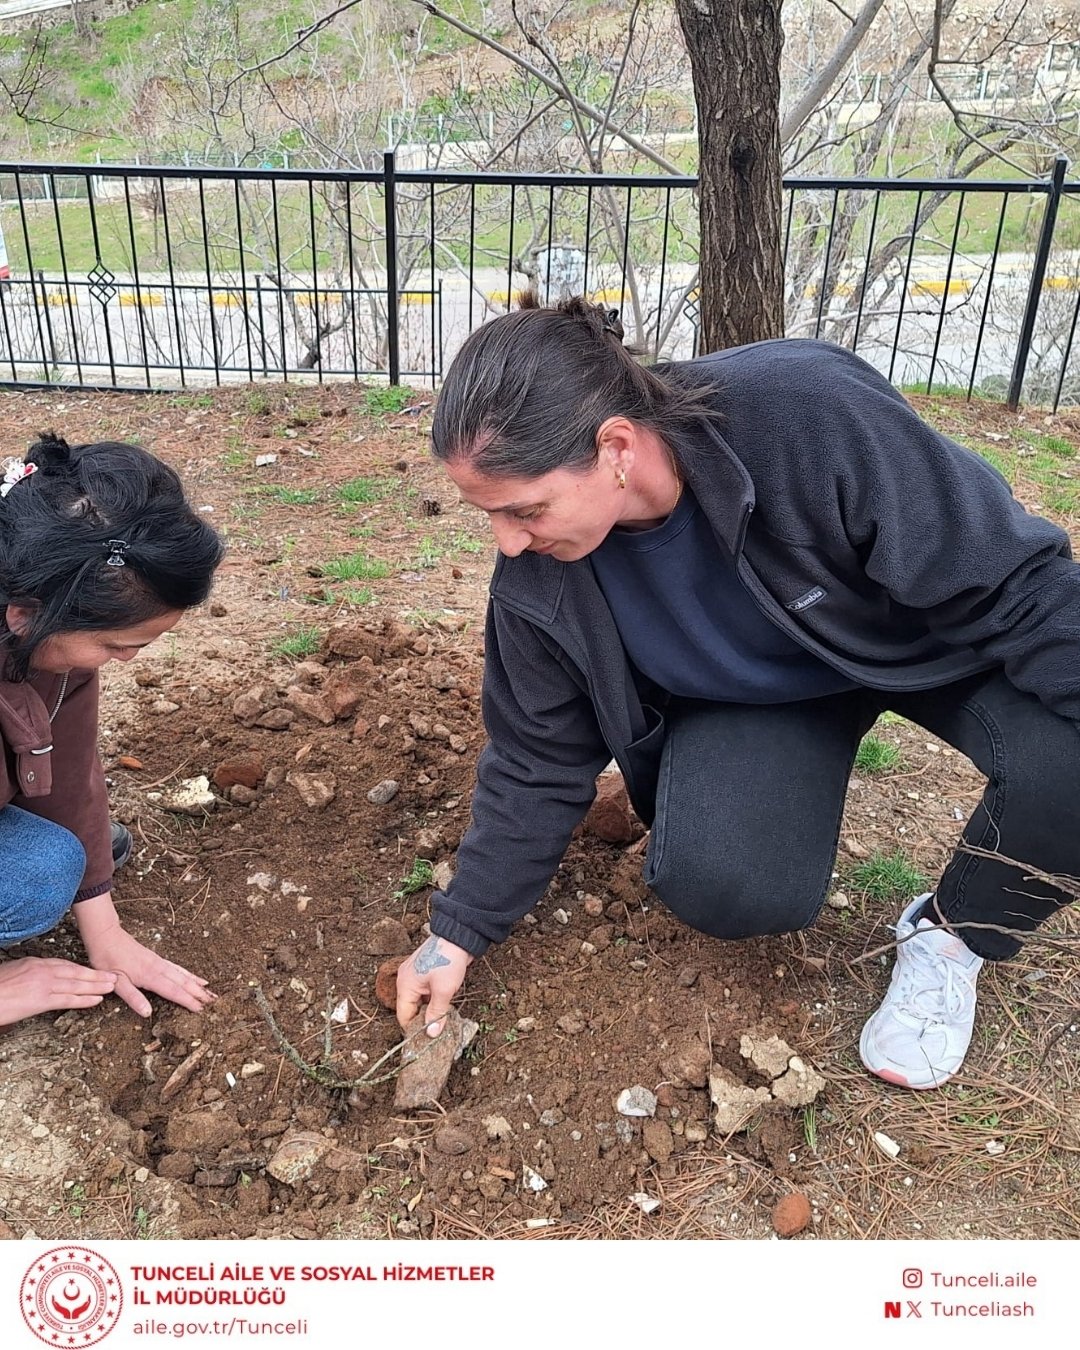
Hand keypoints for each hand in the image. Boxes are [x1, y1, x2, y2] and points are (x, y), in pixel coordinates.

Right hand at [0, 956, 118, 1027]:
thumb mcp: (12, 973)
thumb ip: (28, 974)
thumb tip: (37, 979)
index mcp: (35, 963)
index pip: (64, 964)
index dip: (82, 969)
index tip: (95, 971)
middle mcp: (42, 970)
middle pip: (75, 971)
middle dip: (95, 974)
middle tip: (113, 975)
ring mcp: (42, 984)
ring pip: (76, 984)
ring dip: (96, 985)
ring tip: (111, 986)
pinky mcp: (40, 1000)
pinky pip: (67, 999)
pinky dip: (84, 999)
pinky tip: (96, 1000)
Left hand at [73, 890, 214, 1016]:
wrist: (105, 935)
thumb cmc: (107, 959)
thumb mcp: (115, 983)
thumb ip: (132, 998)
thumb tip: (148, 1013)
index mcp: (150, 976)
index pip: (173, 991)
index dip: (187, 1001)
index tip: (201, 1009)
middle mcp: (158, 968)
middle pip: (183, 982)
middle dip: (199, 992)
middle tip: (214, 1002)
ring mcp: (159, 962)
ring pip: (182, 974)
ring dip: (197, 983)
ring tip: (210, 991)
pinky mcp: (156, 959)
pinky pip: (177, 968)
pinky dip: (188, 974)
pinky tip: (193, 977)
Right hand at [396, 935, 472, 1038]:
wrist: (458, 937)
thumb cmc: (448, 961)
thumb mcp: (443, 991)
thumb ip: (436, 1014)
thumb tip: (431, 1035)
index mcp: (405, 985)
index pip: (404, 1015)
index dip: (414, 1029)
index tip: (427, 1040)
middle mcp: (406, 980)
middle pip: (411, 1008)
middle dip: (423, 1020)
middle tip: (437, 1032)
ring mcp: (415, 975)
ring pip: (419, 1001)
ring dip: (430, 1010)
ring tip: (442, 1021)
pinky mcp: (425, 972)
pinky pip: (425, 992)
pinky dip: (432, 999)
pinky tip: (443, 1006)